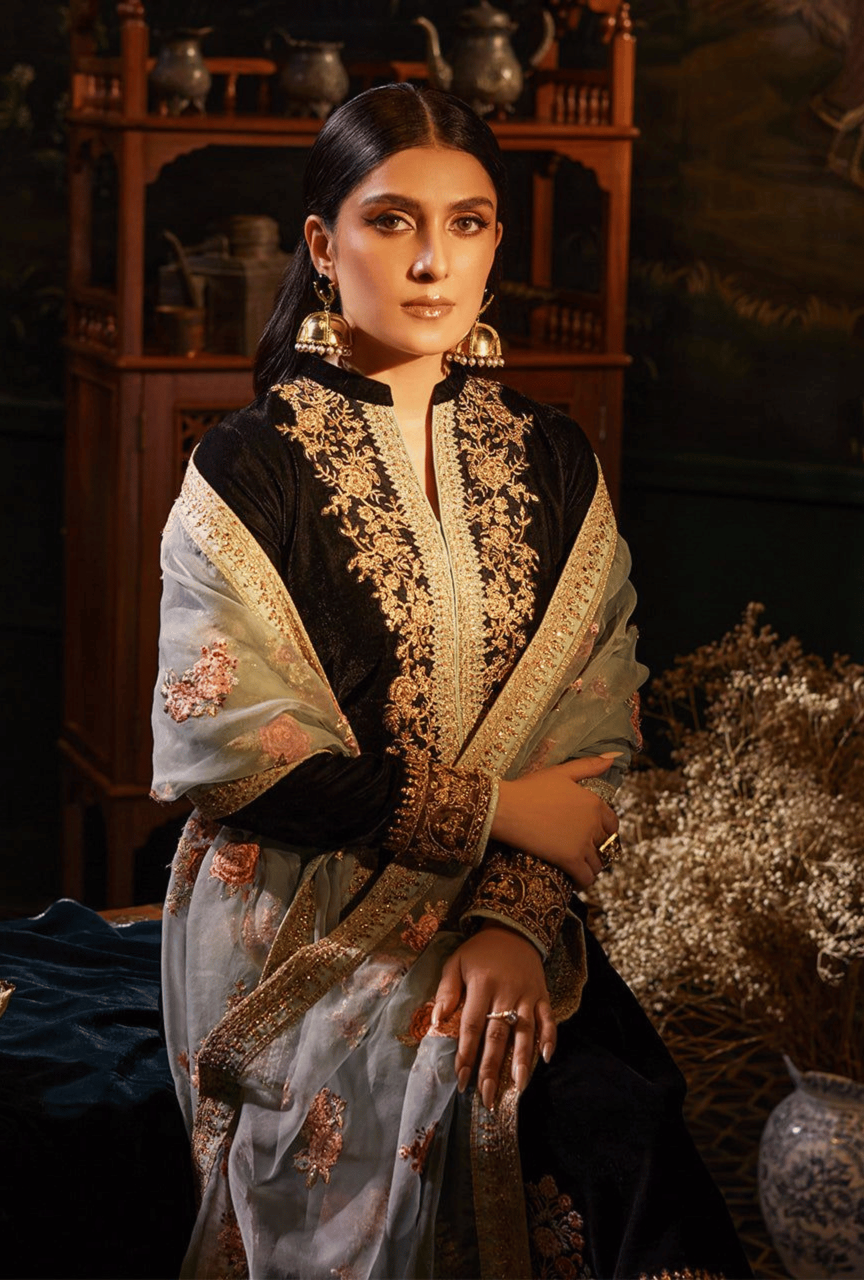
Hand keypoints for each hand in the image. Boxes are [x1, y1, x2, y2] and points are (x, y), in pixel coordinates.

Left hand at [432, 924, 555, 1109]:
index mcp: (481, 985)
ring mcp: (527, 995)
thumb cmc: (479, 951)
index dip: (466, 1054)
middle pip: (498, 1035)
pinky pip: (549, 1019)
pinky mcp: (543, 995)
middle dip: (491, 1068)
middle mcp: (506, 992)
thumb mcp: (455, 962)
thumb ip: (446, 991)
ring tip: (518, 1087)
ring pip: (525, 1031)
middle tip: (487, 1097)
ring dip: (522, 1060)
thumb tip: (436, 1022)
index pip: (472, 1026)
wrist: (513, 929)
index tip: (461, 1080)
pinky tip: (546, 1058)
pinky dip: (549, 1037)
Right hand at [491, 755, 618, 888]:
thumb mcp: (561, 772)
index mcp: (594, 803)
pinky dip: (583, 881)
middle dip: (596, 849)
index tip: (591, 835)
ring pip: (598, 864)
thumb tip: (614, 757)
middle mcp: (593, 823)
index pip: (612, 824)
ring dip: (590, 867)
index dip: (603, 831)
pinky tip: (573, 880)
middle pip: (605, 845)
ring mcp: (583, 843)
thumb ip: (589, 765)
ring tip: (577, 866)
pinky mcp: (570, 860)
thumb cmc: (529, 788)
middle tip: (581, 851)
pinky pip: (586, 878)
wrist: (506, 808)